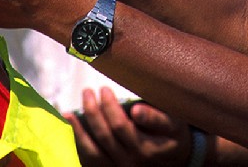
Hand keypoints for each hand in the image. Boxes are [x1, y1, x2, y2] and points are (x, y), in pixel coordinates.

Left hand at [63, 88, 191, 166]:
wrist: (176, 159)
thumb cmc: (174, 135)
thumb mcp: (174, 124)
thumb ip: (156, 118)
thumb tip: (136, 110)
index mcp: (145, 148)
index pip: (120, 126)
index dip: (109, 107)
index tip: (104, 89)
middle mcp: (130, 161)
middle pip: (104, 136)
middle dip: (93, 112)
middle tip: (88, 91)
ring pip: (93, 152)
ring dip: (80, 130)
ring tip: (71, 111)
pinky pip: (90, 161)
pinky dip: (79, 144)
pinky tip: (73, 127)